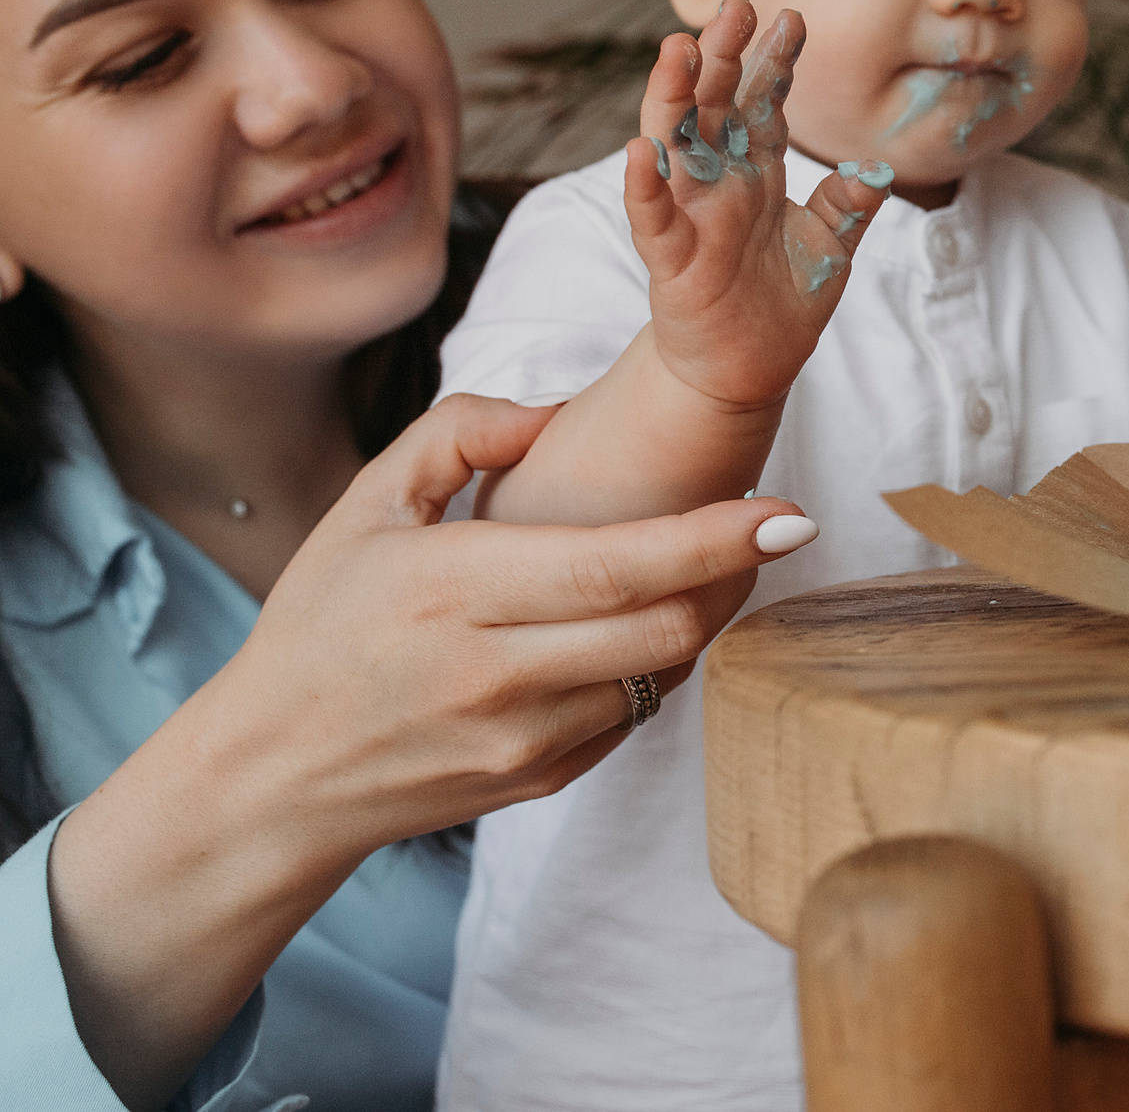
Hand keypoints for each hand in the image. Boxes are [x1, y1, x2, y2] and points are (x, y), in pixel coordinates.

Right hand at [48, 394, 820, 1107]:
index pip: (620, 566)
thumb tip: (554, 410)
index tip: (792, 513)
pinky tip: (630, 631)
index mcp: (456, 590)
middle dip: (732, 574)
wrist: (273, 776)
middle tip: (760, 527)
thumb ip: (460, 432)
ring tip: (691, 570)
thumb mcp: (365, 506)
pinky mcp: (541, 780)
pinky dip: (653, 668)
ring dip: (696, 617)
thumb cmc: (323, 622)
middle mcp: (497, 672)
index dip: (719, 539)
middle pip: (668, 625)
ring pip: (664, 672)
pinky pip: (635, 715)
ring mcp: (523, 738)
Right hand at [626, 0, 889, 409]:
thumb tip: (876, 169)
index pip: (761, 104)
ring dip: (673, 99)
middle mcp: (718, 184)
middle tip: (735, 6)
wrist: (749, 371)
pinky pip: (653, 220)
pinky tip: (640, 151)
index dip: (774, 63)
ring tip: (679, 50)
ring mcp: (690, 217)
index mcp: (755, 173)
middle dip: (722, 56)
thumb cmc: (782, 303)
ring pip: (674, 147)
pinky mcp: (672, 261)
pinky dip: (644, 187)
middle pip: (714, 107)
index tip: (792, 17)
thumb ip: (849, 205)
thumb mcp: (830, 247)